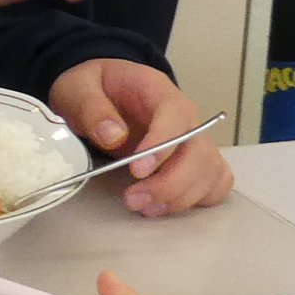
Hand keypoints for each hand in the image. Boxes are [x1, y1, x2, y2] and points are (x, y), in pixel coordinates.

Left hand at [47, 61, 233, 217]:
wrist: (103, 88)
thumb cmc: (94, 87)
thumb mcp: (79, 88)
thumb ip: (93, 109)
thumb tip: (114, 137)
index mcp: (159, 91)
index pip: (175, 116)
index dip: (161, 146)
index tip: (137, 171)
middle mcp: (186, 117)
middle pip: (199, 152)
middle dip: (170, 183)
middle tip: (133, 200)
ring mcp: (194, 140)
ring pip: (209, 171)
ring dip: (181, 196)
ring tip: (144, 208)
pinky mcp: (194, 160)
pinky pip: (215, 181)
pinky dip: (199, 199)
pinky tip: (168, 205)